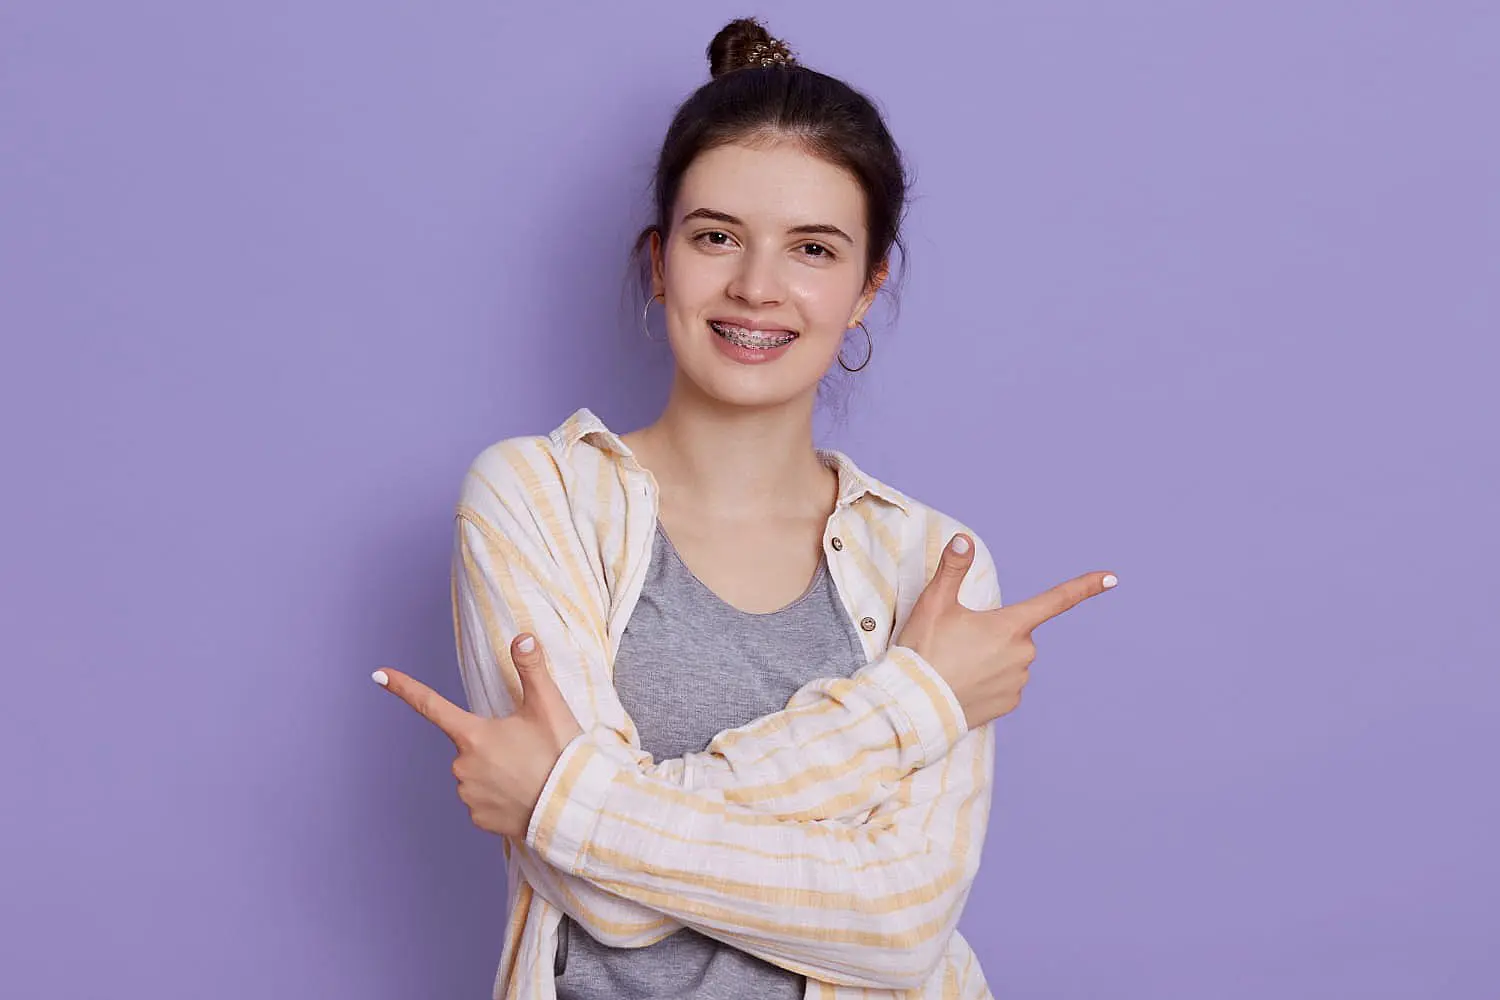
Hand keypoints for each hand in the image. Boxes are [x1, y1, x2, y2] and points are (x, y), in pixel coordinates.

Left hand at [372, 634, 583, 839]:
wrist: (573, 808)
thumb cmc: (560, 754)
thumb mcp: (548, 705)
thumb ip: (531, 668)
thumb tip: (521, 636)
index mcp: (474, 735)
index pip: (431, 704)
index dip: (404, 687)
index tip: (379, 674)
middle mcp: (462, 766)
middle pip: (469, 744)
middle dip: (492, 744)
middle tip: (527, 750)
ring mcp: (468, 795)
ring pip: (476, 773)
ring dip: (496, 771)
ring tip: (529, 774)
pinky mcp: (479, 819)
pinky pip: (482, 801)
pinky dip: (499, 797)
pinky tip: (522, 796)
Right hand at [895, 535, 1115, 729]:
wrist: (916, 705)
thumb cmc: (925, 651)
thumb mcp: (934, 604)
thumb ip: (953, 568)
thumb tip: (963, 538)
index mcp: (1011, 625)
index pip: (1056, 600)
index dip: (1085, 587)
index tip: (1111, 577)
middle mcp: (1023, 653)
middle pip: (1017, 632)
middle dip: (995, 632)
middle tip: (958, 640)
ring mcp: (1018, 681)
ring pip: (1011, 659)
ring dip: (991, 658)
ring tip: (956, 665)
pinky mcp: (1009, 704)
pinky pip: (1005, 685)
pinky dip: (988, 682)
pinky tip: (964, 683)